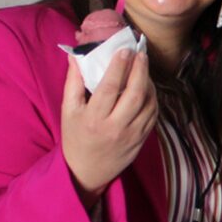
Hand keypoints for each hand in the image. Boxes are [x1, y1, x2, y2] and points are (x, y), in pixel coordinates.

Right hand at [61, 49, 157, 206]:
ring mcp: (132, 135)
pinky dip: (153, 98)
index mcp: (93, 119)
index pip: (109, 88)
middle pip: (134, 94)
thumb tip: (76, 55)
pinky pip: (153, 115)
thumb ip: (73, 82)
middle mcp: (115, 127)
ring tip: (144, 67)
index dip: (119, 67)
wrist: (87, 170)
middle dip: (140, 71)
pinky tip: (148, 86)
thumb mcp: (68, 110)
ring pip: (148, 104)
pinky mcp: (142, 140)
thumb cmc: (75, 136)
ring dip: (149, 83)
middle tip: (141, 53)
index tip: (124, 50)